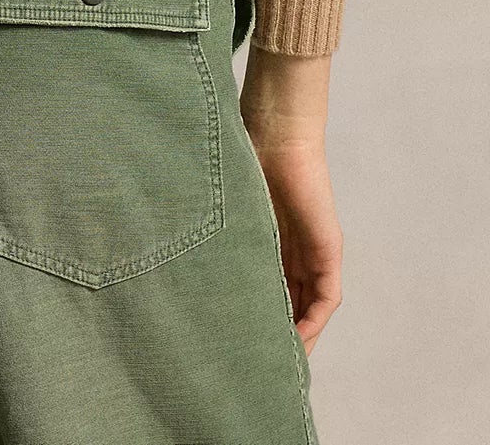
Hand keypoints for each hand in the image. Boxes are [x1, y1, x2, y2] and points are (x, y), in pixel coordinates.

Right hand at [239, 51, 341, 354]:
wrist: (276, 127)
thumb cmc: (243, 153)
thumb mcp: (223, 203)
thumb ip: (211, 225)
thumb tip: (161, 245)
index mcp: (267, 238)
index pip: (264, 287)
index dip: (253, 314)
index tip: (233, 340)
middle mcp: (292, 249)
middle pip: (288, 304)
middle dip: (272, 334)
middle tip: (250, 363)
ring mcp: (313, 249)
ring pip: (308, 306)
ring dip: (294, 335)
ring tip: (272, 361)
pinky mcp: (328, 248)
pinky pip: (326, 297)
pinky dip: (313, 321)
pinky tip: (295, 340)